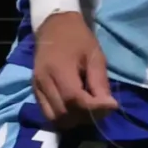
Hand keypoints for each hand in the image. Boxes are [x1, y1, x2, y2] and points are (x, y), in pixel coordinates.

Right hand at [31, 12, 118, 126]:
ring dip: (74, 120)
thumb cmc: (78, 38)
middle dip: (85, 116)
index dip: (94, 108)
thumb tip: (109, 106)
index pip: (74, 100)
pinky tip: (76, 108)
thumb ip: (100, 82)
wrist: (53, 26)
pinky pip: (48, 114)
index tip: (112, 105)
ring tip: (88, 109)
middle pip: (64, 114)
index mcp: (58, 69)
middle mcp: (43, 82)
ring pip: (55, 119)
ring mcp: (36, 88)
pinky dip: (64, 117)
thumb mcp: (95, 55)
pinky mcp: (35, 92)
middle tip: (101, 108)